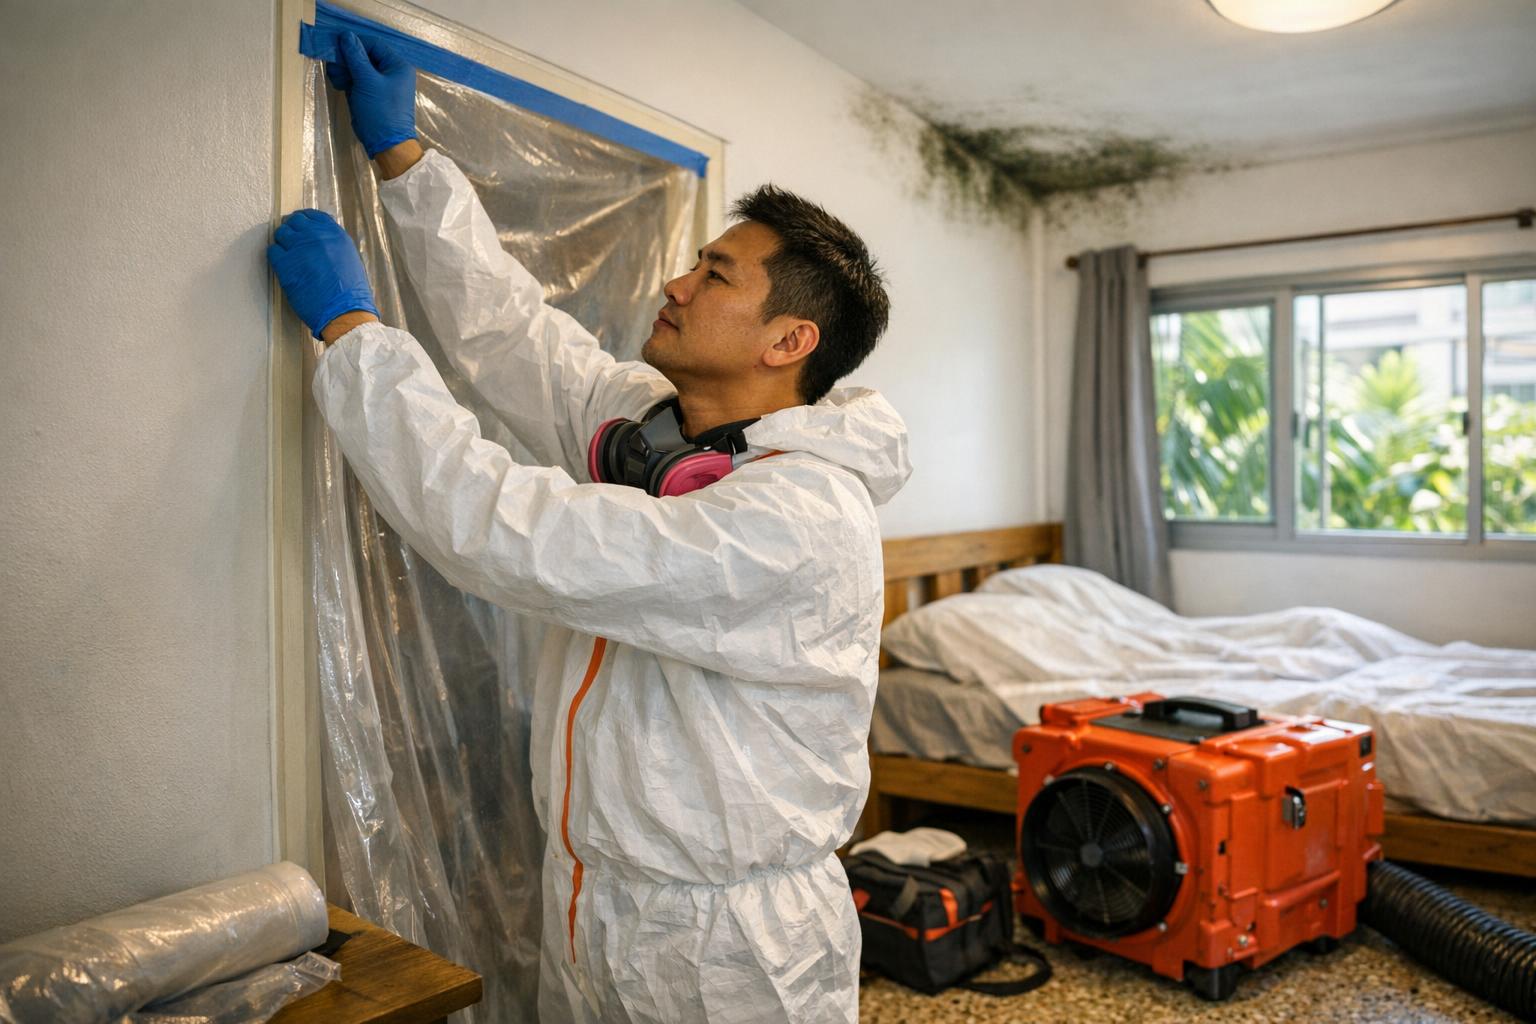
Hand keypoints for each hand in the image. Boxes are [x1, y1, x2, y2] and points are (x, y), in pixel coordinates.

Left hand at [267, 210, 378, 339]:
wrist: (344, 312)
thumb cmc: (351, 292)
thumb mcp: (349, 259)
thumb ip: (333, 245)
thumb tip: (319, 241)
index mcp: (335, 234)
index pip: (313, 215)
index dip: (304, 220)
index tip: (301, 227)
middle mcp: (316, 235)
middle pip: (295, 221)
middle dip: (292, 229)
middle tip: (292, 241)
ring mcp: (299, 247)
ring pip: (281, 233)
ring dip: (283, 242)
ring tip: (288, 255)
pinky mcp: (285, 263)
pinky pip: (273, 250)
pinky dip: (276, 256)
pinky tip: (284, 266)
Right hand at [325, 31, 415, 157]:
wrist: (387, 144)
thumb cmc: (381, 111)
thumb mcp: (367, 81)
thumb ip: (355, 57)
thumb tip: (346, 35)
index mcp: (398, 66)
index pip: (374, 44)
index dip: (355, 43)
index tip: (336, 44)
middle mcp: (392, 72)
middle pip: (366, 55)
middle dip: (348, 58)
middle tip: (332, 61)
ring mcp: (382, 84)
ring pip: (360, 68)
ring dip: (345, 69)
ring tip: (334, 75)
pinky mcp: (372, 95)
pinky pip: (358, 81)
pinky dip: (347, 80)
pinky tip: (338, 83)